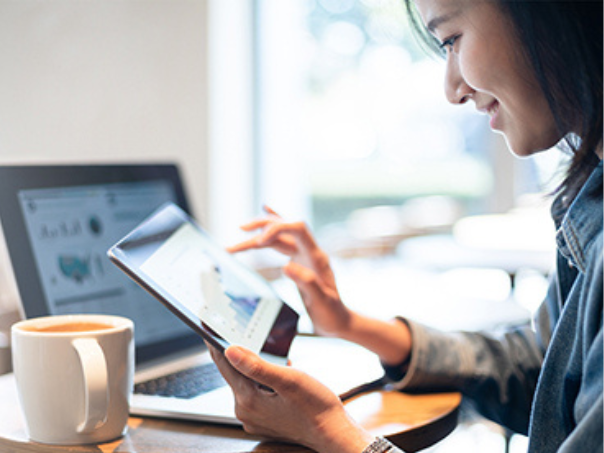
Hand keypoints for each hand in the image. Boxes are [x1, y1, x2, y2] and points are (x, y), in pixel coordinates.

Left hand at [209, 344, 373, 452]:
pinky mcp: (264, 420)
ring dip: (254, 367)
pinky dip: (263, 380)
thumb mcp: (288, 380)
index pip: (224, 364)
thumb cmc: (316, 407)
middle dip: (240, 353)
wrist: (333, 433)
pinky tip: (278, 373)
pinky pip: (256, 393)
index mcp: (248, 400)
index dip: (215, 343)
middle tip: (241, 332)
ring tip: (267, 354)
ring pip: (246, 382)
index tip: (208, 326)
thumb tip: (230, 351)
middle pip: (234, 373)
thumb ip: (257, 366)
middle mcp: (246, 411)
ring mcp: (254, 418)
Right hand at [228, 207, 351, 336]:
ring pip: (279, 236)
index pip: (297, 229)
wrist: (338, 320)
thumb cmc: (331, 313)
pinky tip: (264, 217)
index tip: (259, 241)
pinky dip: (272, 229)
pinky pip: (282, 240)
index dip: (277, 229)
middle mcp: (309, 251)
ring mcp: (304, 254)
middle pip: (285, 226)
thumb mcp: (322, 302)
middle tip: (241, 229)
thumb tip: (287, 266)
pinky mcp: (298, 259)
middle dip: (262, 225)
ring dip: (258, 234)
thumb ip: (306, 282)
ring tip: (238, 237)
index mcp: (316, 258)